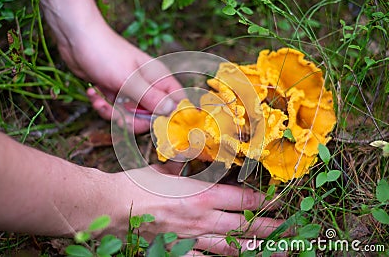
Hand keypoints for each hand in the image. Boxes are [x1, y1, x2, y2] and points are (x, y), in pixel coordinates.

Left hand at [42, 0, 182, 132]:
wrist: (76, 39)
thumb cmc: (105, 52)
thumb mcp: (129, 79)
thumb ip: (150, 97)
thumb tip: (171, 110)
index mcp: (159, 79)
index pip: (176, 103)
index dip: (169, 117)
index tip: (153, 124)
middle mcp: (148, 86)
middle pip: (152, 117)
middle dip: (132, 120)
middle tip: (117, 115)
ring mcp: (132, 91)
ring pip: (131, 117)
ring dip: (112, 113)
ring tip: (99, 100)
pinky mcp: (116, 93)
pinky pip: (115, 111)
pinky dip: (102, 106)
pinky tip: (93, 93)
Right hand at [108, 166, 284, 255]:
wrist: (111, 205)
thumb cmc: (138, 183)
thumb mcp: (167, 169)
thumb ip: (187, 168)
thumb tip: (197, 158)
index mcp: (201, 194)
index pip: (243, 199)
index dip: (265, 200)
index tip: (280, 201)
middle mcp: (202, 219)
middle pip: (244, 225)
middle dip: (271, 228)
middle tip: (293, 230)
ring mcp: (192, 238)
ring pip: (232, 247)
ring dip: (257, 249)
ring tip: (277, 251)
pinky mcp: (178, 251)